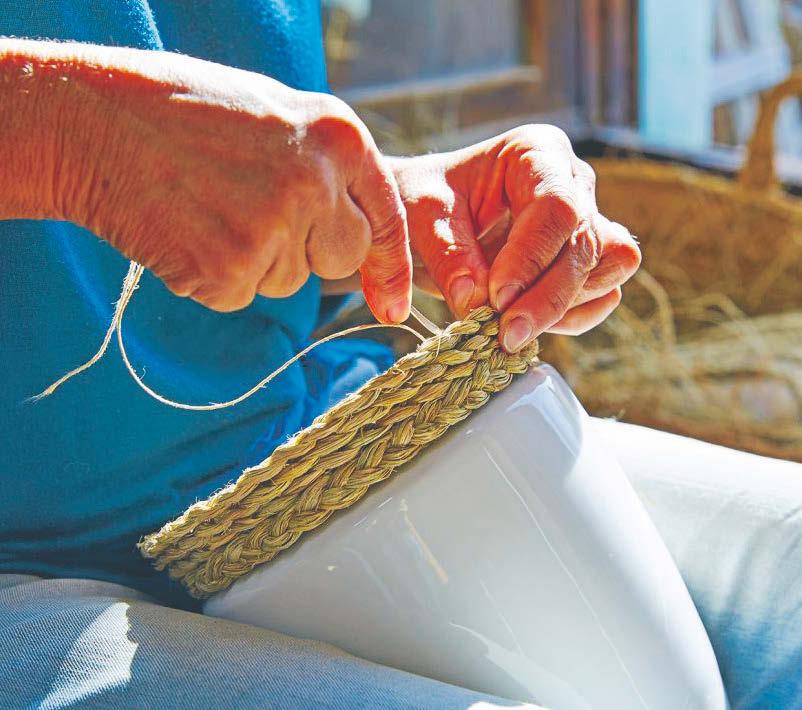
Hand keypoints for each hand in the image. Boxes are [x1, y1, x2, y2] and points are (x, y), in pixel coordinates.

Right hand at [0, 40, 411, 321]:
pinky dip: (215, 277)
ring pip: (289, 281)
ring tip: (210, 209)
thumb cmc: (187, 114)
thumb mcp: (278, 116)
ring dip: (255, 262)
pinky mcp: (230, 270)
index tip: (391, 307)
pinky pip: (240, 295)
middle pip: (342, 259)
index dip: (390, 266)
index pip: (386, 218)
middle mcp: (316, 183)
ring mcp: (274, 229)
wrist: (97, 121)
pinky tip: (188, 233)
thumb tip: (355, 225)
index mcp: (338, 137)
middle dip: (310, 254)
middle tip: (256, 217)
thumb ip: (327, 167)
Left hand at [388, 125, 639, 349]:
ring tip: (510, 328)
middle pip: (585, 243)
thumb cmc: (426, 203)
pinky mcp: (590, 259)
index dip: (530, 258)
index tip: (494, 298)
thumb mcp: (421, 218)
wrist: (430, 219)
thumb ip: (447, 254)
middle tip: (505, 334)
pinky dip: (572, 318)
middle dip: (546, 297)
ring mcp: (588, 220)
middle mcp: (572, 182)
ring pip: (609, 266)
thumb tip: (475, 302)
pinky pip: (604, 293)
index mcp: (536, 153)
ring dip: (563, 307)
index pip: (556, 207)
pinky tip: (528, 327)